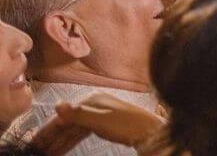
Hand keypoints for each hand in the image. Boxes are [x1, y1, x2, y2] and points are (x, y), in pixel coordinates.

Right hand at [30, 92, 164, 154]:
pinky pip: (81, 134)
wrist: (148, 131)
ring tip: (46, 153)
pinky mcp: (103, 125)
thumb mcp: (98, 120)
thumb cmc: (125, 124)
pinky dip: (70, 142)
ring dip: (59, 142)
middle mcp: (93, 105)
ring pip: (73, 130)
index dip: (48, 130)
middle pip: (67, 123)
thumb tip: (57, 105)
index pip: (63, 116)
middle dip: (52, 138)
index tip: (34, 143)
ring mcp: (98, 114)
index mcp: (91, 100)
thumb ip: (77, 114)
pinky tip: (61, 150)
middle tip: (37, 151)